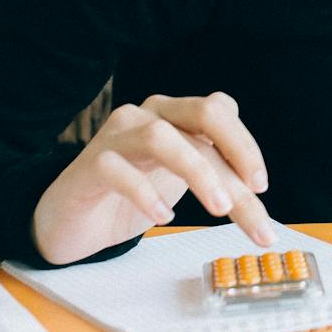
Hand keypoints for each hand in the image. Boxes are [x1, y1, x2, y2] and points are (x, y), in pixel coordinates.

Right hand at [31, 92, 275, 264]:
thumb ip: (216, 175)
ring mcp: (116, 136)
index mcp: (174, 115)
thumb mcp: (181, 183)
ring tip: (219, 209)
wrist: (70, 222)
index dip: (245, 144)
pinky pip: (117, 168)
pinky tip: (164, 217)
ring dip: (198, 171)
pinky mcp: (89, 164)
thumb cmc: (129, 197)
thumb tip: (258, 190)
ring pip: (162, 136)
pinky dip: (146, 193)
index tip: (261, 187)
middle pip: (203, 115)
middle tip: (254, 197)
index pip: (220, 110)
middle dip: (237, 155)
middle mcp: (147, 115)